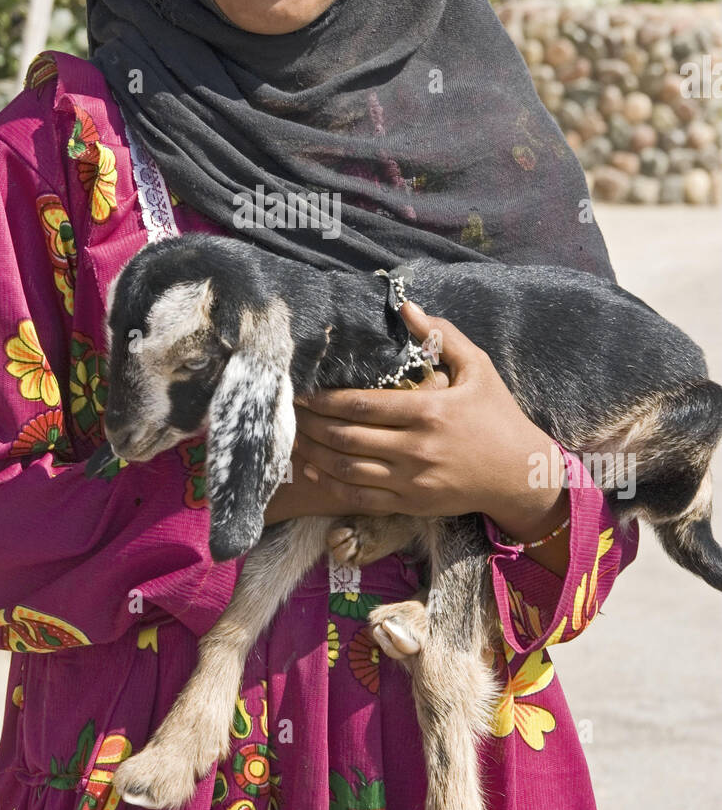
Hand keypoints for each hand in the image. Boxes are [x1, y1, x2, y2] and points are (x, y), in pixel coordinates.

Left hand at [289, 302, 567, 538]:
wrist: (522, 474)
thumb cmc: (499, 416)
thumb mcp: (478, 368)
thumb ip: (442, 335)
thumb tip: (406, 305)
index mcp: (428, 411)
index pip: (361, 405)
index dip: (325, 399)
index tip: (302, 390)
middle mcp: (415, 448)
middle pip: (346, 437)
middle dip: (311, 424)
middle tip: (288, 411)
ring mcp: (411, 481)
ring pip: (347, 470)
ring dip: (314, 454)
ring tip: (293, 438)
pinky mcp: (410, 505)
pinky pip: (360, 498)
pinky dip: (331, 485)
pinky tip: (313, 471)